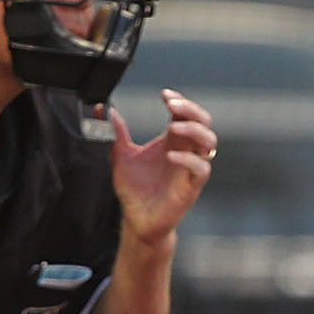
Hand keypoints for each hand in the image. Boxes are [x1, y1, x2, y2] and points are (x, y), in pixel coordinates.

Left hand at [108, 89, 212, 241]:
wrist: (136, 219)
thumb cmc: (134, 189)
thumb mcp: (120, 155)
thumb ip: (116, 132)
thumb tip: (104, 110)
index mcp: (171, 141)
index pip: (185, 113)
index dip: (180, 101)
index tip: (165, 95)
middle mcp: (184, 151)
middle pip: (203, 122)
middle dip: (191, 110)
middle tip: (173, 106)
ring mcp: (190, 168)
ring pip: (209, 142)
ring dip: (195, 130)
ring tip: (176, 127)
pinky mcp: (191, 186)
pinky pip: (201, 168)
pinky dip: (189, 160)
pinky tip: (171, 156)